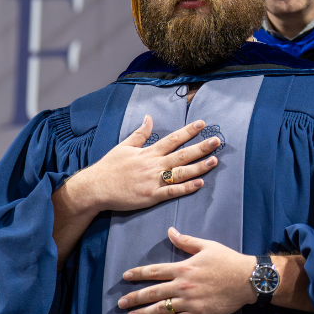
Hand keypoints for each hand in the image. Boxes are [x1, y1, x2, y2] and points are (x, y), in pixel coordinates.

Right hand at [75, 116, 220, 212]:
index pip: (173, 139)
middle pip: (182, 154)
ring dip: (199, 167)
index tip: (202, 124)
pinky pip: (172, 192)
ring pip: (181, 173)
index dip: (188, 131)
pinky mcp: (151, 196)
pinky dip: (187, 188)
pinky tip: (200, 184)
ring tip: (214, 160)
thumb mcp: (124, 146)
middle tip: (217, 141)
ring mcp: (153, 181)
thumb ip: (140, 133)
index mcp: (148, 152)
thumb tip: (149, 118)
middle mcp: (153, 165)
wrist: (96, 188)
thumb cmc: (109, 167)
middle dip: (201, 147)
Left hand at [119, 228, 257, 313]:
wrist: (247, 280)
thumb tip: (170, 231)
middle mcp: (183, 285)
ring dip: (143, 313)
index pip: (155, 271)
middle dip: (135, 297)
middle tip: (121, 303)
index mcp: (184, 267)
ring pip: (160, 308)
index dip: (138, 274)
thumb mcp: (207, 246)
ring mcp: (189, 301)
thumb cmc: (227, 261)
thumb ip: (186, 240)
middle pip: (153, 292)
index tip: (125, 276)